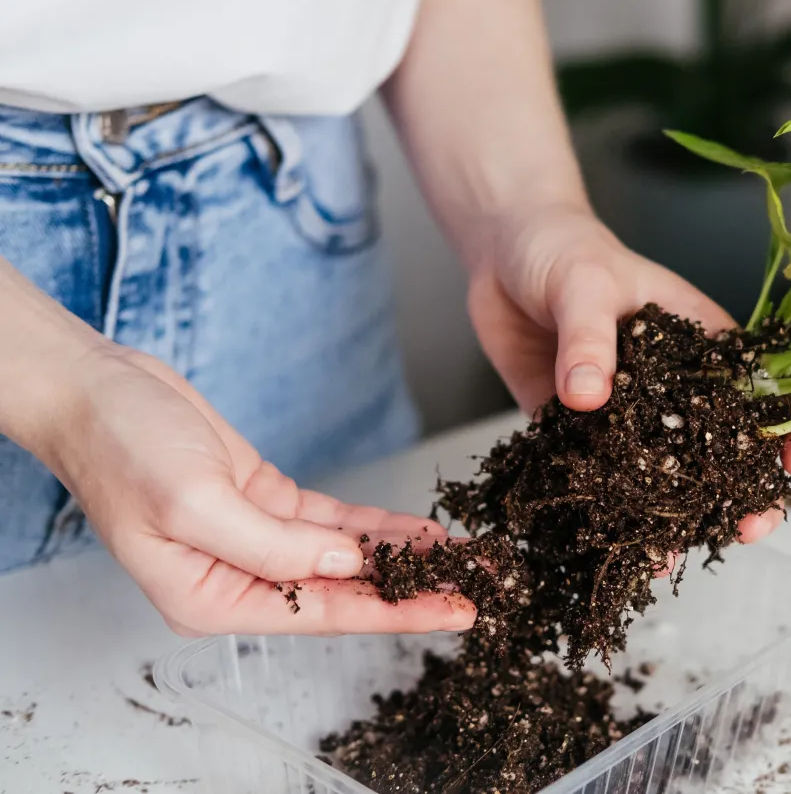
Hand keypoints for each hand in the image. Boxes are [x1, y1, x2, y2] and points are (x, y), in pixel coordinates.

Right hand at [37, 345, 474, 635]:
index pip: (326, 616)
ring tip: (461, 557)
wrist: (97, 391)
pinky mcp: (264, 502)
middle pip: (344, 592)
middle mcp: (237, 578)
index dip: (398, 614)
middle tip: (477, 586)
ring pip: (345, 557)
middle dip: (412, 589)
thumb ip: (274, 547)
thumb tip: (346, 567)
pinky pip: (333, 522)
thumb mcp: (194, 503)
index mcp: (211, 599)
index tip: (453, 613)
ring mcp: (254, 540)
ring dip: (403, 556)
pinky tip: (418, 529)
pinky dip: (375, 524)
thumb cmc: (122, 448)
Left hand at [465, 204, 790, 542]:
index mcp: (700, 342)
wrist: (501, 253)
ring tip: (674, 554)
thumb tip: (589, 397)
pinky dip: (608, 516)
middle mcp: (673, 388)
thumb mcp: (584, 283)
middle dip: (743, 492)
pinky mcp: (576, 434)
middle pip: (723, 448)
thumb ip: (590, 337)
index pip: (762, 388)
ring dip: (675, 518)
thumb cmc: (562, 249)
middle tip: (749, 528)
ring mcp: (627, 416)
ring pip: (664, 477)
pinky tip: (613, 547)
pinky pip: (598, 482)